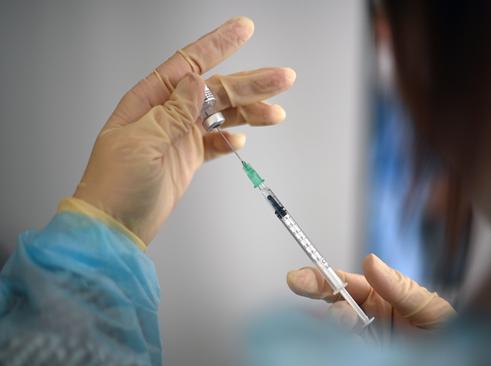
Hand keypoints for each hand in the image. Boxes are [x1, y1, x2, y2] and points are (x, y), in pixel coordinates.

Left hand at [74, 17, 295, 243]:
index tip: (243, 29)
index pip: (189, 64)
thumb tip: (196, 81)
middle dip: (251, 82)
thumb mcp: (142, 143)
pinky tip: (241, 138)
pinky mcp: (189, 157)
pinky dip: (231, 138)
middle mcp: (168, 113)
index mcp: (150, 101)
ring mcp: (180, 136)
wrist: (115, 227)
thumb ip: (172, 112)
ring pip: (223, 114)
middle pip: (216, 89)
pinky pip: (217, 140)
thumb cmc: (115, 185)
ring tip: (276, 111)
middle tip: (283, 78)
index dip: (218, 45)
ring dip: (250, 111)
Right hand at [287, 254, 454, 340]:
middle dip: (315, 293)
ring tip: (348, 320)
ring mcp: (360, 340)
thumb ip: (399, 286)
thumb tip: (370, 261)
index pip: (343, 283)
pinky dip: (335, 344)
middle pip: (331, 303)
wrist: (451, 358)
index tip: (298, 277)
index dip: (319, 277)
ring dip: (334, 319)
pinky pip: (339, 349)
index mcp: (378, 296)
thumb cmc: (444, 332)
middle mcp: (364, 317)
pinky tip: (341, 340)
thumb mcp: (428, 306)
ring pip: (331, 328)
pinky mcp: (358, 356)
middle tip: (301, 287)